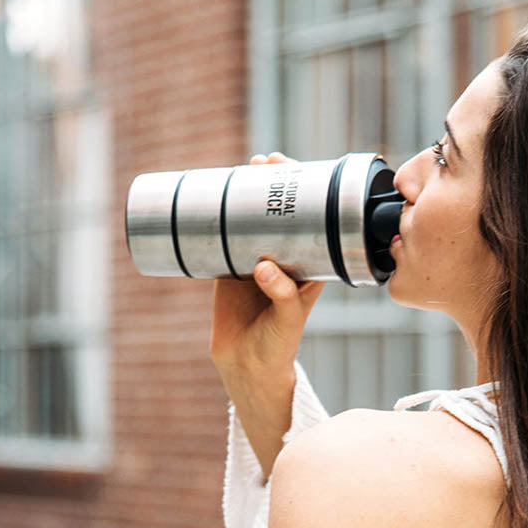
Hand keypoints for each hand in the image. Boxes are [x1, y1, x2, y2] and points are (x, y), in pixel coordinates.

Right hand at [209, 152, 326, 393]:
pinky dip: (220, 218)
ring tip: (243, 169)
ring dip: (249, 193)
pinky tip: (213, 196)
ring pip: (254, 219)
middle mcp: (284, 258)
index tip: (293, 169)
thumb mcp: (287, 319)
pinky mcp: (229, 268)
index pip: (313, 220)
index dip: (306, 191)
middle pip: (282, 212)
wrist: (247, 366)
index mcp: (309, 265)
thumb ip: (282, 294)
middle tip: (263, 161)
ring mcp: (256, 260)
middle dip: (274, 183)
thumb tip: (263, 266)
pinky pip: (225, 237)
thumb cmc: (279, 344)